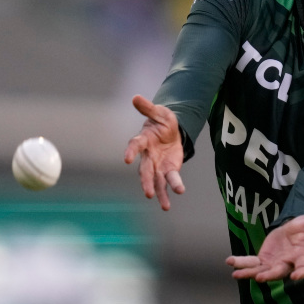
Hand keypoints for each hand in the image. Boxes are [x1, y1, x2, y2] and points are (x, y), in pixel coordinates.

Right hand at [123, 95, 185, 210]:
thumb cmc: (162, 121)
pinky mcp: (168, 170)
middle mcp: (148, 156)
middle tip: (147, 193)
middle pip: (145, 170)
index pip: (135, 145)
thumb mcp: (159, 112)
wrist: (172, 131)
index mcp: (143, 140)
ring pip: (156, 181)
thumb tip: (135, 97)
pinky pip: (170, 181)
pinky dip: (173, 188)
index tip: (127, 159)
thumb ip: (148, 108)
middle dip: (146, 182)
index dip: (131, 151)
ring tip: (165, 205)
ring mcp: (157, 166)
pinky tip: (177, 195)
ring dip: (160, 193)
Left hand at [226, 215, 303, 281]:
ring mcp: (274, 262)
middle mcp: (287, 263)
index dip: (300, 272)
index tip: (298, 277)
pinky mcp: (264, 258)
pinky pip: (250, 262)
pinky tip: (229, 262)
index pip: (303, 267)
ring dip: (249, 272)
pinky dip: (241, 263)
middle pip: (278, 271)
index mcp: (301, 257)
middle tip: (262, 279)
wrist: (298, 229)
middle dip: (270, 275)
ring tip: (237, 275)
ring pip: (261, 270)